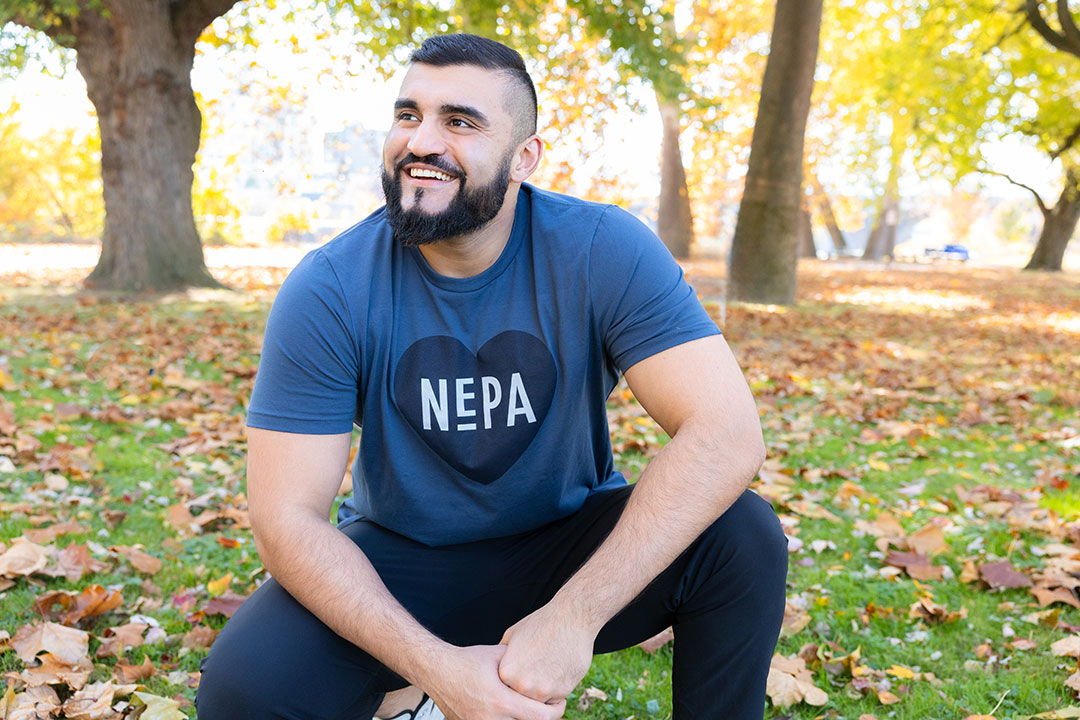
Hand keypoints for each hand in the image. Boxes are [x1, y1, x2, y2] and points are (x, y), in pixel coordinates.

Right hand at [422, 644, 565, 719]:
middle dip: (542, 717)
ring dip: (524, 719)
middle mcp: (491, 719)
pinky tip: (510, 711)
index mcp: (501, 702)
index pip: (541, 717)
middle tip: (548, 706)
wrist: (437, 671)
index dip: (556, 710)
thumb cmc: (467, 660)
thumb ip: (523, 661)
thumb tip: (544, 663)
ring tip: (529, 708)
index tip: (559, 702)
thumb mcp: (499, 655)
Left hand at [498, 603, 595, 703]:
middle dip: (525, 689)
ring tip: (545, 669)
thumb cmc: (540, 624)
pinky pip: (555, 699)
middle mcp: (523, 685)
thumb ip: (501, 658)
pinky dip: (556, 689)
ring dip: (541, 691)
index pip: (504, 689)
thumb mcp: (511, 636)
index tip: (517, 670)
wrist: (571, 619)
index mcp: (507, 672)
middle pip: (520, 698)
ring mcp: (543, 690)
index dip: (511, 680)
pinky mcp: (563, 691)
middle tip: (534, 670)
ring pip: (538, 702)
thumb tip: (493, 672)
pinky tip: (557, 669)